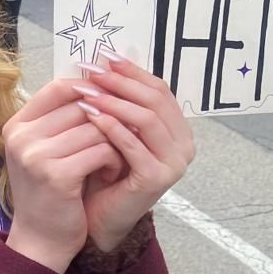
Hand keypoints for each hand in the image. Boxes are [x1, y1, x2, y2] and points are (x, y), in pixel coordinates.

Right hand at [2, 80, 123, 271]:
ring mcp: (36, 156)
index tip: (111, 97)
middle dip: (107, 119)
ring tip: (113, 158)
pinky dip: (113, 159)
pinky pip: (101, 150)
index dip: (89, 87)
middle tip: (118, 137)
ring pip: (96, 127)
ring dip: (114, 141)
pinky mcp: (57, 175)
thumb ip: (62, 120)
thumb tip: (97, 81)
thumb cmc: (49, 192)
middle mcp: (22, 137)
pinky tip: (111, 171)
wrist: (41, 240)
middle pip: (81, 106)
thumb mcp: (45, 150)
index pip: (58, 87)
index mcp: (16, 126)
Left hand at [71, 53, 194, 252]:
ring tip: (88, 92)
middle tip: (94, 71)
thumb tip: (105, 59)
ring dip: (115, 102)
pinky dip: (113, 128)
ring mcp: (174, 163)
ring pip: (147, 120)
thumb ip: (120, 101)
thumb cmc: (105, 170)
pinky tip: (92, 117)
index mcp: (178, 129)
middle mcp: (184, 145)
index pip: (160, 90)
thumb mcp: (116, 130)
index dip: (133, 71)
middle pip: (155, 101)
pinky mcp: (158, 179)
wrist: (99, 217)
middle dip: (122, 82)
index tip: (105, 56)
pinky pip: (134, 146)